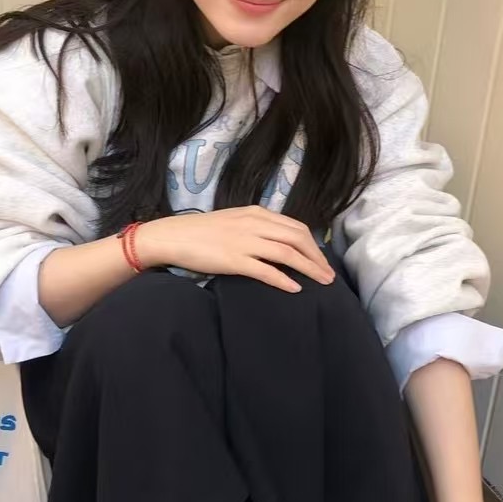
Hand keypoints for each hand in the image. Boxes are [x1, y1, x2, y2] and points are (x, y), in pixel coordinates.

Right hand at [137, 207, 335, 291]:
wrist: (173, 236)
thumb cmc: (202, 232)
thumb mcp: (234, 220)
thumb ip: (257, 227)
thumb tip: (278, 241)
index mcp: (257, 213)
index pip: (296, 227)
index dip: (314, 245)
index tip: (322, 259)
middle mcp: (255, 224)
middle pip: (298, 239)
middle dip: (317, 257)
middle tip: (329, 275)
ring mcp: (245, 241)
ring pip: (288, 253)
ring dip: (309, 268)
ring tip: (322, 282)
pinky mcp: (234, 259)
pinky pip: (267, 270)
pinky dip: (284, 279)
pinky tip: (295, 288)